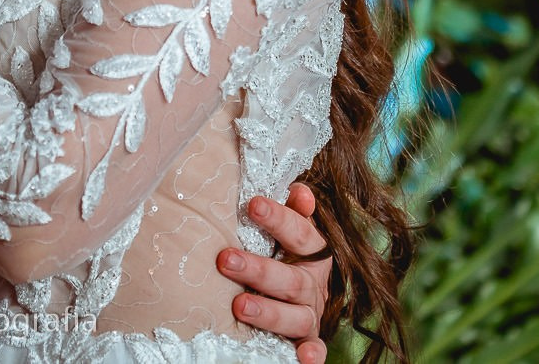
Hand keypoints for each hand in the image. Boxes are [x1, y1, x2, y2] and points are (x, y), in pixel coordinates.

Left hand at [216, 182, 332, 362]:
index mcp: (313, 254)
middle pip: (291, 279)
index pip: (301, 234)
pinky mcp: (307, 341)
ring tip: (239, 305)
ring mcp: (310, 315)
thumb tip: (299, 191)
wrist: (300, 299)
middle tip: (225, 259)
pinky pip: (313, 350)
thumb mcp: (291, 234)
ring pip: (296, 317)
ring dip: (269, 312)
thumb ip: (293, 213)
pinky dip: (311, 355)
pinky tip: (302, 357)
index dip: (279, 219)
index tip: (253, 205)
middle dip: (258, 270)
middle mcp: (313, 285)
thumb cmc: (285, 256)